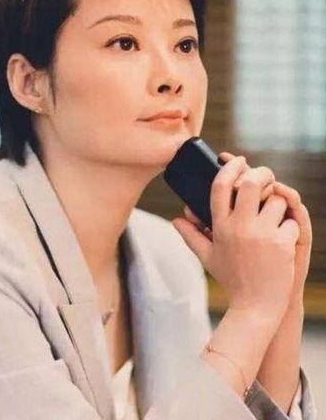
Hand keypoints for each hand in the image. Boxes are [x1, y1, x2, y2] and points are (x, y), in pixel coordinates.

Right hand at [172, 154, 299, 321]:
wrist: (255, 307)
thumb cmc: (232, 280)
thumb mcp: (207, 257)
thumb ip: (190, 235)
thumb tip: (176, 219)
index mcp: (220, 227)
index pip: (220, 186)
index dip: (229, 167)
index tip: (238, 160)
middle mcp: (239, 227)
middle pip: (250, 182)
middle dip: (261, 173)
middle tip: (264, 175)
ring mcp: (261, 234)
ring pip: (276, 199)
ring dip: (279, 204)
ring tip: (275, 216)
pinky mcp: (282, 243)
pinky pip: (291, 220)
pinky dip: (291, 226)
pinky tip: (284, 240)